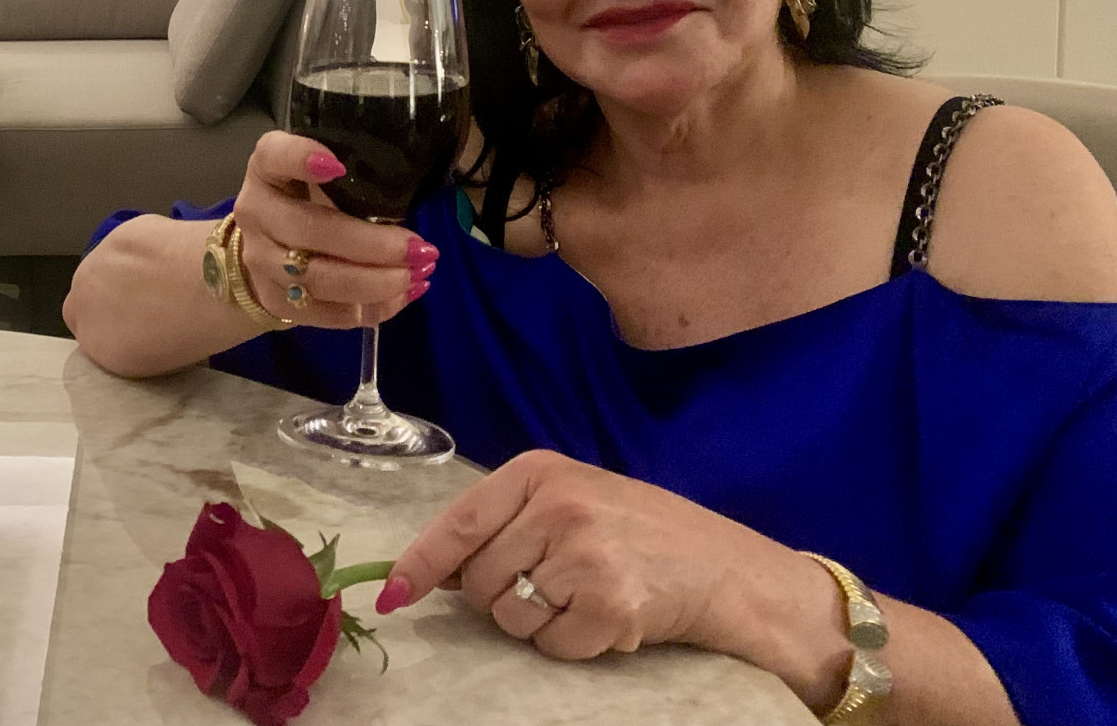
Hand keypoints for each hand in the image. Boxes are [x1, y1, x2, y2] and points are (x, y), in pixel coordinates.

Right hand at [230, 131, 435, 329]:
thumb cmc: (306, 197)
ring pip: (319, 278)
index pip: (274, 155)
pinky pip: (326, 313)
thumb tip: (418, 189)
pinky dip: (370, 308)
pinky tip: (402, 296)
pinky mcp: (275, 301)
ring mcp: (260, 260)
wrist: (264, 248)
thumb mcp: (320, 172)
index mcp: (266, 167)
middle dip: (372, 244)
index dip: (301, 158)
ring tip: (417, 275)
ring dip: (375, 282)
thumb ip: (353, 173)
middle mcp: (255, 211)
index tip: (338, 165)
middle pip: (310, 230)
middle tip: (420, 249)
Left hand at [377, 450, 838, 672]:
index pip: (458, 522)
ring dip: (539, 623)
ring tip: (584, 595)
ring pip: (510, 617)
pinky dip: (573, 644)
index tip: (391, 592)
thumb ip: (503, 524)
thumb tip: (432, 571)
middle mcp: (557, 505)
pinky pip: (552, 645)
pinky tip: (607, 617)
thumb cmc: (639, 531)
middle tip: (553, 583)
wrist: (724, 566)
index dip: (419, 562)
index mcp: (538, 471)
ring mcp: (583, 554)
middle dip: (502, 597)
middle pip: (478, 581)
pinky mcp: (609, 604)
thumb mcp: (567, 501)